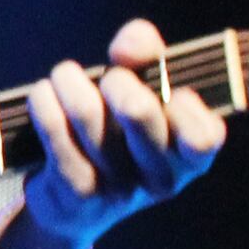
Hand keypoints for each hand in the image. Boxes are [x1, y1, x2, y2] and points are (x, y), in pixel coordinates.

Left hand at [11, 19, 227, 248]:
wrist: (71, 206)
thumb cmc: (116, 136)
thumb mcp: (139, 94)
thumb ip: (147, 57)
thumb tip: (133, 42)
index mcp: (189, 159)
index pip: (204, 137)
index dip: (185, 107)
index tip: (170, 92)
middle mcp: (160, 180)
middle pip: (138, 110)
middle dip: (116, 78)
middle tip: (108, 78)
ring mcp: (118, 190)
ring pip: (87, 112)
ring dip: (69, 81)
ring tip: (64, 77)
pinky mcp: (76, 192)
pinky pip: (55, 129)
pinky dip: (45, 101)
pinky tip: (43, 96)